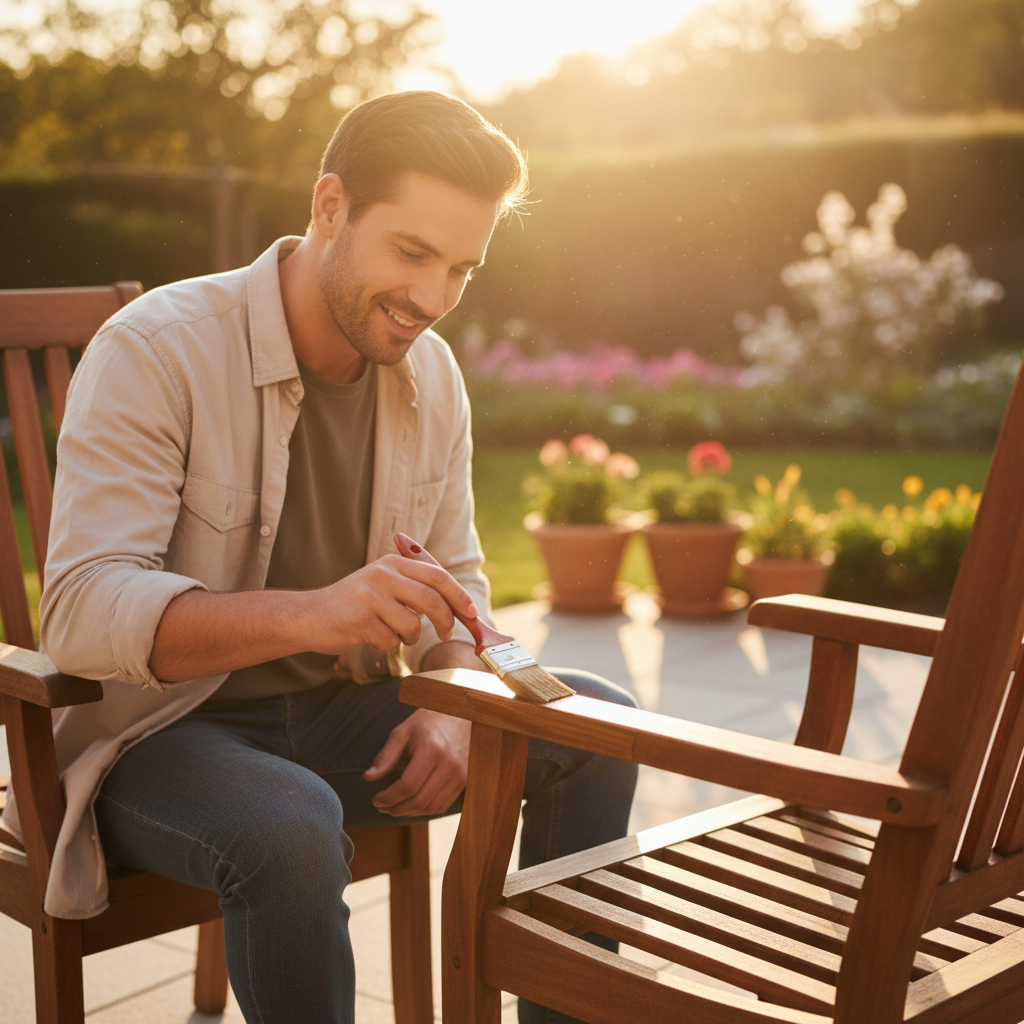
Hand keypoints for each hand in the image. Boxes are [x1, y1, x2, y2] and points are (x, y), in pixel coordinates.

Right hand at [304, 554, 478, 657]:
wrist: (309, 615)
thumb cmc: (354, 604)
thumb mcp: (382, 583)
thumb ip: (414, 587)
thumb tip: (458, 605)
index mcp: (393, 563)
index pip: (438, 576)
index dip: (459, 596)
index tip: (472, 613)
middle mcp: (382, 575)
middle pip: (433, 599)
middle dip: (447, 621)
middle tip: (446, 633)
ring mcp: (370, 597)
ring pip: (412, 625)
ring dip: (409, 637)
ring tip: (393, 632)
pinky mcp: (359, 620)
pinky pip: (391, 641)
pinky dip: (388, 645)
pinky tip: (371, 636)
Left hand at [363, 709, 470, 816]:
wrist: (461, 715)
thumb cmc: (429, 721)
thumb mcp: (403, 732)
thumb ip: (386, 756)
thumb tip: (368, 777)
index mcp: (432, 750)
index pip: (407, 786)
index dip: (388, 798)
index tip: (376, 800)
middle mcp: (450, 765)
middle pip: (419, 801)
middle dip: (396, 809)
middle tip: (382, 806)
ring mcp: (460, 775)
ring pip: (431, 807)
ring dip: (409, 813)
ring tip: (394, 807)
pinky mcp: (465, 781)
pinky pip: (443, 805)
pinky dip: (424, 810)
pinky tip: (411, 804)